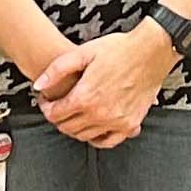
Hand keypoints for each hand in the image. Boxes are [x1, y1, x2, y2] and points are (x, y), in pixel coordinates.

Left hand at [35, 25, 175, 147]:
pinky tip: (92, 128)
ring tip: (74, 113)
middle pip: (67, 127)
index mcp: (85, 96)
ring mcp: (116, 122)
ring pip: (84, 136)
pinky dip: (96, 138)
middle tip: (57, 106)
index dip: (45, 107)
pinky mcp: (130, 124)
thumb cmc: (120, 50)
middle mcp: (100, 114)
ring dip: (74, 127)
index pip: (55, 114)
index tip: (46, 100)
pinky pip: (108, 141)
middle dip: (57, 117)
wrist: (151, 51)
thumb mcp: (83, 52)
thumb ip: (56, 70)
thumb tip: (38, 85)